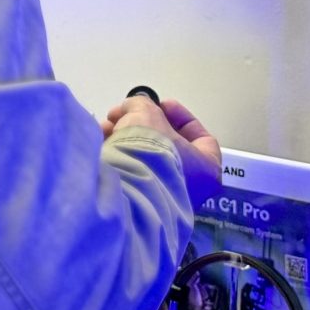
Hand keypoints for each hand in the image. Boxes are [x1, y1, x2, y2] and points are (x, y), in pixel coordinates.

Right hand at [105, 94, 222, 191]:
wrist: (124, 188)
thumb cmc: (150, 151)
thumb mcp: (147, 114)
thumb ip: (143, 105)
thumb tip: (134, 108)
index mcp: (206, 170)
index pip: (202, 138)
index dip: (179, 116)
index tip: (159, 105)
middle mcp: (191, 189)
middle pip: (167, 146)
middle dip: (143, 126)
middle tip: (125, 115)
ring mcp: (164, 199)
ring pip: (146, 159)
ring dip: (125, 138)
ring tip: (106, 128)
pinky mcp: (138, 203)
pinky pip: (131, 173)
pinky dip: (119, 156)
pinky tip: (102, 143)